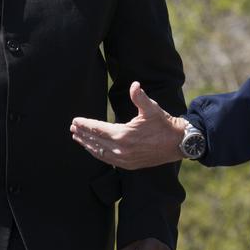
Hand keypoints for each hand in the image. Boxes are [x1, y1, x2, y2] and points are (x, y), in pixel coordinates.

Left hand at [70, 81, 187, 169]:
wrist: (178, 143)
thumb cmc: (164, 124)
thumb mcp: (152, 108)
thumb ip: (140, 97)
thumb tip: (135, 85)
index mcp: (124, 135)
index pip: (98, 129)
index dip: (85, 124)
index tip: (74, 120)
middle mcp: (122, 150)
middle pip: (96, 141)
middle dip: (83, 134)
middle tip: (72, 128)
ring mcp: (125, 159)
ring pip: (100, 153)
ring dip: (88, 145)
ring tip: (78, 138)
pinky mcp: (130, 165)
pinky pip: (108, 160)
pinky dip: (98, 154)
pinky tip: (94, 150)